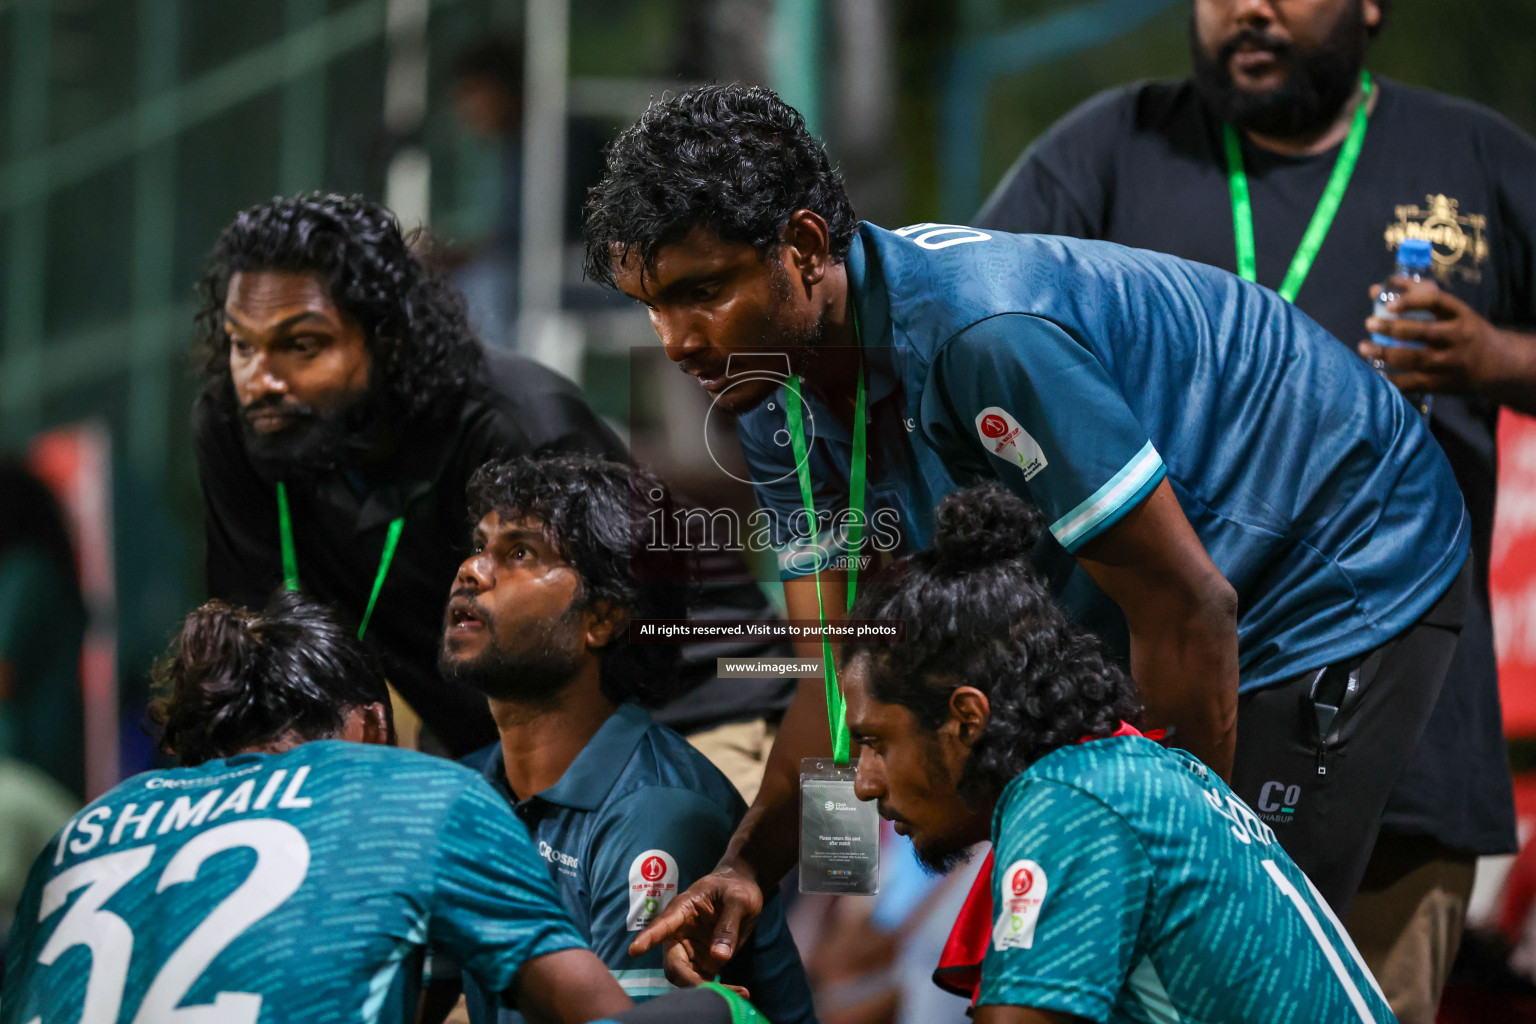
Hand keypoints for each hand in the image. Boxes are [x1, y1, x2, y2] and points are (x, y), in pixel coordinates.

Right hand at [627, 866, 764, 985]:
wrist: (742, 891)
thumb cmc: (736, 888)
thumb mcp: (738, 900)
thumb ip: (728, 926)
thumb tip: (719, 957)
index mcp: (683, 910)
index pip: (662, 925)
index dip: (648, 938)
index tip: (634, 950)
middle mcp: (680, 934)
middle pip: (672, 963)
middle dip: (687, 980)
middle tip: (711, 992)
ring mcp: (690, 951)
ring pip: (685, 979)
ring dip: (705, 991)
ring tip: (738, 992)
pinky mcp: (703, 963)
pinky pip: (704, 983)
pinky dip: (719, 991)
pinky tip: (741, 992)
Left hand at [1358, 276, 1531, 399]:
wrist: (1497, 365)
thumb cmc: (1465, 332)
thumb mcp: (1453, 311)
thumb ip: (1417, 297)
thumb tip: (1376, 289)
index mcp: (1460, 315)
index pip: (1436, 302)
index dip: (1410, 301)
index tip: (1388, 303)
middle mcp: (1456, 338)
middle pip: (1423, 332)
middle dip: (1393, 328)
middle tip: (1369, 322)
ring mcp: (1448, 363)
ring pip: (1415, 359)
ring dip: (1385, 353)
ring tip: (1363, 346)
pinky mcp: (1439, 384)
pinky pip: (1410, 384)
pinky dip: (1390, 380)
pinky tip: (1372, 373)